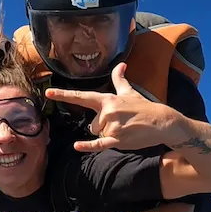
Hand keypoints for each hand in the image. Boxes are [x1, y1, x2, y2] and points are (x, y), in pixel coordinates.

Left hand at [44, 63, 178, 151]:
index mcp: (107, 100)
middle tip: (121, 123)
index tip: (48, 93)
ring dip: (108, 134)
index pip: (82, 96)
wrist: (162, 122)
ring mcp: (111, 126)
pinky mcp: (116, 139)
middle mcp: (107, 112)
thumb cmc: (144, 107)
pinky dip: (88, 146)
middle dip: (103, 126)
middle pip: (92, 124)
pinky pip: (98, 144)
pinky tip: (77, 146)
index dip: (64, 95)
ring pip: (97, 134)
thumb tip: (121, 65)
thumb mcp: (130, 92)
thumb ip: (120, 79)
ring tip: (124, 130)